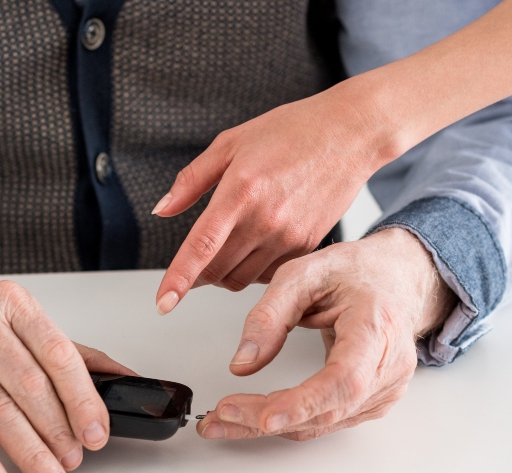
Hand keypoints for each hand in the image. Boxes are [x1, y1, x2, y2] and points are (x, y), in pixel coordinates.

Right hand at [0, 280, 133, 472]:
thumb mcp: (11, 325)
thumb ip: (64, 350)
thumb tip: (122, 377)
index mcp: (12, 303)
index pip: (59, 354)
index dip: (83, 399)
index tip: (97, 432)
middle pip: (31, 385)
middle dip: (59, 431)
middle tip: (75, 461)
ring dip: (30, 452)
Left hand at [152, 80, 400, 314]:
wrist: (350, 133)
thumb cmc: (291, 131)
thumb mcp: (231, 142)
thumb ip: (191, 180)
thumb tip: (162, 209)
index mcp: (240, 191)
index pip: (201, 247)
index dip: (178, 279)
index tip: (163, 303)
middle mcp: (265, 219)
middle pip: (217, 272)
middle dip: (199, 274)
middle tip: (197, 260)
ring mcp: (289, 236)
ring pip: (241, 279)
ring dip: (225, 273)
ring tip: (229, 246)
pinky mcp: (308, 245)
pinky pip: (269, 274)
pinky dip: (254, 269)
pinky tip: (257, 244)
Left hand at [195, 228, 454, 441]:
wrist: (395, 279)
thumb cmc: (356, 272)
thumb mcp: (303, 274)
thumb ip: (268, 317)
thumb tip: (242, 365)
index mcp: (376, 328)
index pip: (344, 380)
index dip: (303, 404)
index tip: (264, 418)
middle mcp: (388, 367)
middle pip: (326, 410)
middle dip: (265, 419)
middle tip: (217, 417)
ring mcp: (385, 390)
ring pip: (321, 424)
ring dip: (268, 427)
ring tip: (222, 421)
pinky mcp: (373, 403)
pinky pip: (326, 422)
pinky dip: (288, 422)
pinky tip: (255, 417)